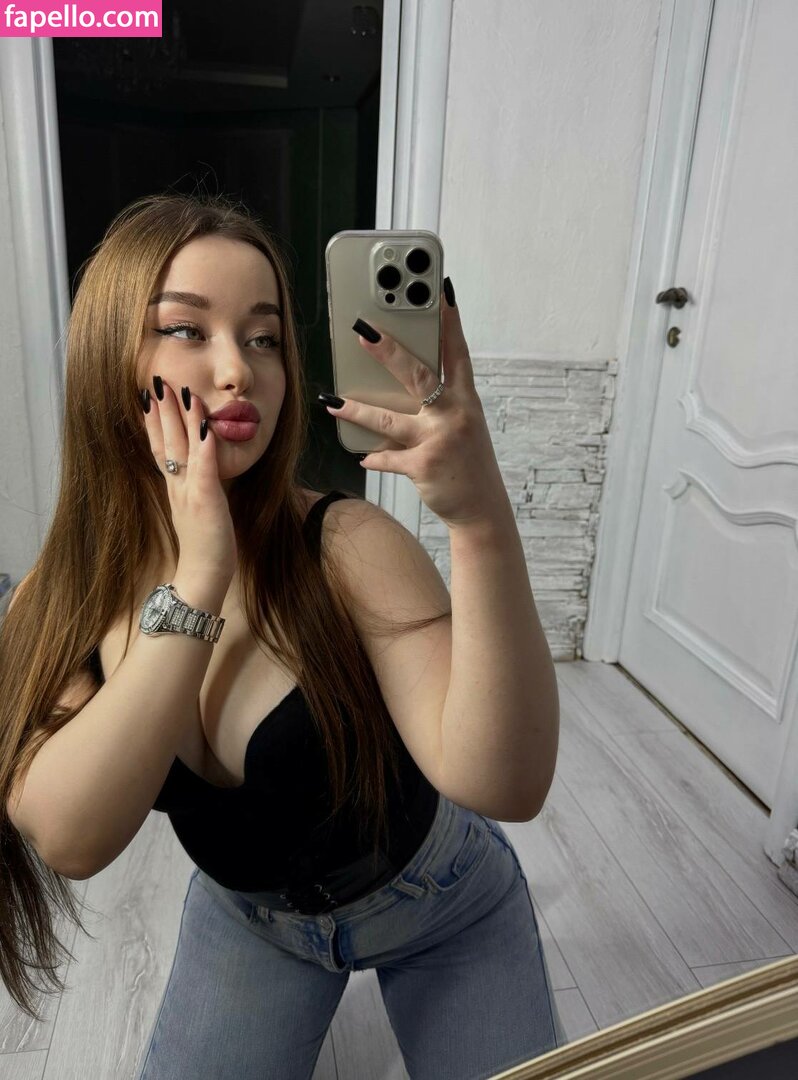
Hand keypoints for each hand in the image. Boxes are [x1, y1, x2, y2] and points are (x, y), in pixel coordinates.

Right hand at [141, 377, 237, 578]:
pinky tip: (206, 426)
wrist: (202, 577)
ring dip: (180, 419)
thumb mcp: (196, 509)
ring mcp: (189, 493)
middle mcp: (178, 487)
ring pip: (182, 449)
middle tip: (155, 382)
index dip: (154, 422)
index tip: (149, 397)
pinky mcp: (205, 502)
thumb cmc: (205, 545)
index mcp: (175, 488)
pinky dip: (204, 447)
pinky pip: (204, 469)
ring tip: (177, 391)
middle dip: (161, 411)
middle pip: (166, 442)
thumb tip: (198, 468)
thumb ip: (194, 487)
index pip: (161, 448)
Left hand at [322, 286, 509, 528]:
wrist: (481, 508)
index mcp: (466, 400)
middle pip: (418, 376)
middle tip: (365, 331)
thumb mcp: (463, 426)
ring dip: (358, 410)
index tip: (441, 292)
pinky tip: (363, 458)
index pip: (457, 353)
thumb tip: (395, 388)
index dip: (450, 322)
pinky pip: (388, 458)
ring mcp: (440, 440)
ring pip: (390, 419)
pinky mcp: (425, 465)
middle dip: (389, 351)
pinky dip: (374, 459)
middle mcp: (455, 415)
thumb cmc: (468, 463)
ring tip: (334, 400)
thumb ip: (438, 405)